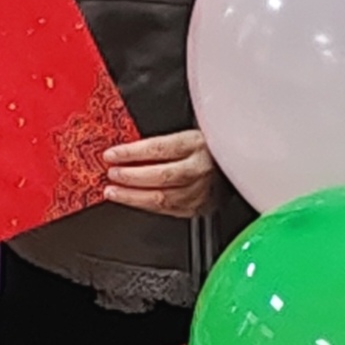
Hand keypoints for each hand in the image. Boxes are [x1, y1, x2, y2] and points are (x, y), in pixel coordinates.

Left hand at [101, 128, 215, 219]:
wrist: (233, 167)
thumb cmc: (208, 148)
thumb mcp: (188, 134)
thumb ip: (161, 142)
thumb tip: (126, 149)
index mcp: (196, 144)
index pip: (158, 149)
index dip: (131, 153)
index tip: (111, 155)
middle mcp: (200, 168)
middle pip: (160, 175)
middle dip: (131, 176)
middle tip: (112, 174)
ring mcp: (201, 191)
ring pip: (163, 198)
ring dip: (133, 196)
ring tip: (113, 192)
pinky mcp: (199, 207)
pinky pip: (168, 209)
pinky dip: (146, 206)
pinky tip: (132, 200)